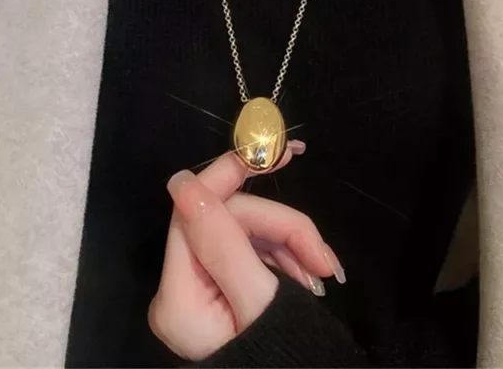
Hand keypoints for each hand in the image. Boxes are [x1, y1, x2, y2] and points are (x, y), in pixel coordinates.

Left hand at [148, 141, 345, 360]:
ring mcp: (203, 287)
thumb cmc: (281, 358)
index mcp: (180, 295)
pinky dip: (287, 255)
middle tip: (323, 257)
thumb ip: (224, 242)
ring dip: (291, 242)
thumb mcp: (259, 300)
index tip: (275, 153)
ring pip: (248, 231)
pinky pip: (255, 251)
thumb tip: (182, 182)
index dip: (231, 173)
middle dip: (282, 227)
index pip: (195, 209)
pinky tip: (311, 273)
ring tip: (323, 271)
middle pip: (230, 220)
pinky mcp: (224, 288)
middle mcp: (183, 286)